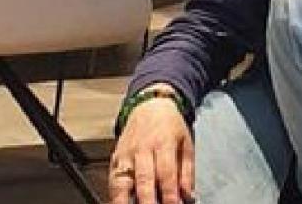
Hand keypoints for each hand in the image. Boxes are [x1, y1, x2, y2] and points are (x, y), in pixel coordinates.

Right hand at [109, 85, 194, 203]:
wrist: (149, 106)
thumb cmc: (170, 126)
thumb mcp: (186, 144)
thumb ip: (187, 172)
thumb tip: (188, 195)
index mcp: (163, 143)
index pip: (166, 173)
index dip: (169, 193)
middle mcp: (142, 149)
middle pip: (144, 179)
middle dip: (148, 200)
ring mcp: (126, 154)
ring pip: (122, 181)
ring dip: (125, 201)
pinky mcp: (114, 159)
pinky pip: (112, 181)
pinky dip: (115, 196)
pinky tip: (120, 203)